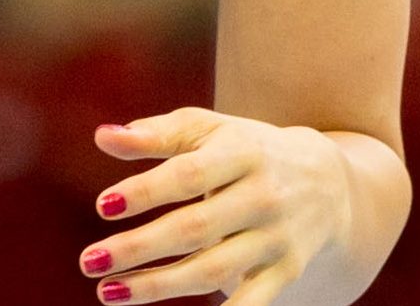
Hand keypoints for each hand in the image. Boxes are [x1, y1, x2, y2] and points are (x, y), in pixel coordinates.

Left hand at [79, 107, 348, 304]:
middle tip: (90, 261)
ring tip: (109, 292)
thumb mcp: (209, 130)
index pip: (188, 175)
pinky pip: (252, 304)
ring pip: (213, 269)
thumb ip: (156, 134)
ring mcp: (276, 238)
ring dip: (158, 286)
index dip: (145, 192)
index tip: (103, 206)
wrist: (329, 183)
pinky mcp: (285, 272)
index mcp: (242, 153)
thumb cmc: (247, 149)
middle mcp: (263, 196)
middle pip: (195, 228)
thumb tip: (103, 136)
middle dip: (140, 248)